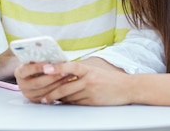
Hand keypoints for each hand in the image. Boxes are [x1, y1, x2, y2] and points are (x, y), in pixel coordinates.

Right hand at [14, 61, 79, 103]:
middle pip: (37, 83)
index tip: (49, 64)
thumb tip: (52, 54)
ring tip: (67, 76)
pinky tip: (66, 84)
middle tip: (64, 71)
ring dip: (57, 84)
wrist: (34, 74)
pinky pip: (48, 98)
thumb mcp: (35, 59)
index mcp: (19, 72)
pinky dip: (58, 90)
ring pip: (45, 92)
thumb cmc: (37, 63)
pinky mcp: (36, 101)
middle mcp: (22, 85)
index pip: (26, 70)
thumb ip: (40, 58)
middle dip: (52, 77)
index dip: (37, 68)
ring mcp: (28, 94)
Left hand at [17, 61, 131, 105]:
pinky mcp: (93, 101)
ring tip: (47, 100)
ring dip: (58, 99)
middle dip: (52, 92)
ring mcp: (90, 91)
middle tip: (42, 96)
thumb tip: (62, 76)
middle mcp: (88, 79)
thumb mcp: (94, 71)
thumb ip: (79, 72)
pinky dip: (68, 103)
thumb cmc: (108, 79)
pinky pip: (76, 103)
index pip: (70, 66)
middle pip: (65, 86)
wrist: (127, 88)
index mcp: (88, 69)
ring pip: (69, 96)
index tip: (45, 69)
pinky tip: (62, 103)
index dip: (57, 67)